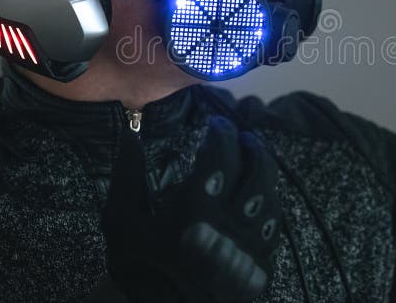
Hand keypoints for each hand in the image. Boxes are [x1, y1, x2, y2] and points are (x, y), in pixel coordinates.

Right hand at [102, 115, 280, 301]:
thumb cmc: (136, 266)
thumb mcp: (121, 219)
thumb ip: (128, 173)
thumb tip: (128, 133)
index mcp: (194, 211)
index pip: (222, 156)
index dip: (223, 133)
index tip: (217, 125)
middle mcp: (227, 227)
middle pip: (258, 174)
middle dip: (254, 148)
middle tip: (244, 138)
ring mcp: (247, 251)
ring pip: (272, 200)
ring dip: (266, 175)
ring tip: (256, 162)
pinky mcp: (258, 271)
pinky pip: (274, 231)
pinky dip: (270, 207)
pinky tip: (261, 198)